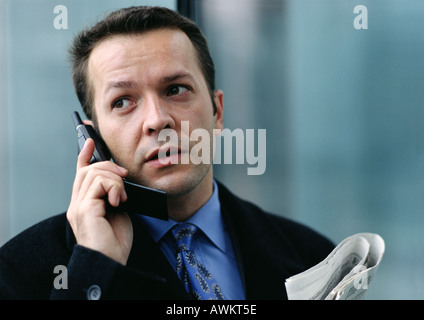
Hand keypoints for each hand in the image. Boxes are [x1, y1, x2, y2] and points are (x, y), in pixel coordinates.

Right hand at [66, 138, 132, 264]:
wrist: (111, 261)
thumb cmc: (115, 241)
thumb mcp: (118, 212)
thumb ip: (114, 195)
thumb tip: (120, 180)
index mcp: (84, 203)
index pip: (80, 173)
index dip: (84, 155)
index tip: (90, 140)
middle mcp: (77, 203)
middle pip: (88, 169)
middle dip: (109, 166)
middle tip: (124, 176)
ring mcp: (78, 206)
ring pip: (94, 173)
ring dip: (114, 179)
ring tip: (123, 196)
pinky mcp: (84, 209)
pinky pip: (98, 183)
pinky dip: (113, 187)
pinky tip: (119, 201)